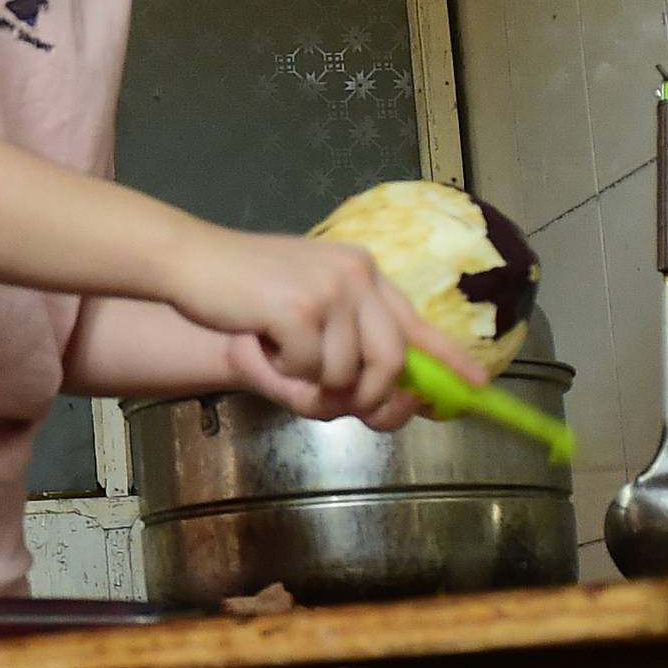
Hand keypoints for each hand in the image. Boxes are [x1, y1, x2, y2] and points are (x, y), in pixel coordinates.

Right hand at [164, 226, 480, 430]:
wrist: (190, 262)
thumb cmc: (244, 293)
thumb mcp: (304, 313)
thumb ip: (342, 351)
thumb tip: (382, 402)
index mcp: (363, 272)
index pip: (417, 321)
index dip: (449, 360)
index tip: (477, 388)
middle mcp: (357, 275)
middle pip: (391, 361)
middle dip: (371, 397)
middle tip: (338, 405)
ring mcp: (330, 290)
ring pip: (347, 373)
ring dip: (311, 380)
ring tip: (279, 352)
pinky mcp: (299, 308)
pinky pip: (309, 371)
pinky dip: (283, 371)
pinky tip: (262, 340)